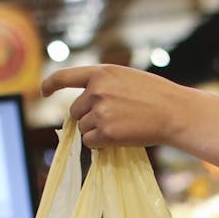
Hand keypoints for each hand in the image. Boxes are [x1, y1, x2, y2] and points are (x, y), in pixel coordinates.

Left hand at [40, 64, 191, 148]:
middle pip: (75, 110)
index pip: (65, 76)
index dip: (51, 84)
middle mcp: (96, 90)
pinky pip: (90, 142)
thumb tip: (84, 107)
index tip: (44, 91)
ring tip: (120, 128)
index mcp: (101, 73)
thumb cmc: (156, 96)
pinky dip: (99, 144)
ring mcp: (100, 112)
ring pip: (82, 128)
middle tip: (110, 120)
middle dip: (87, 117)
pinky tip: (117, 139)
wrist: (174, 112)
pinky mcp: (105, 132)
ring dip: (95, 131)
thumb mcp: (127, 78)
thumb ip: (104, 85)